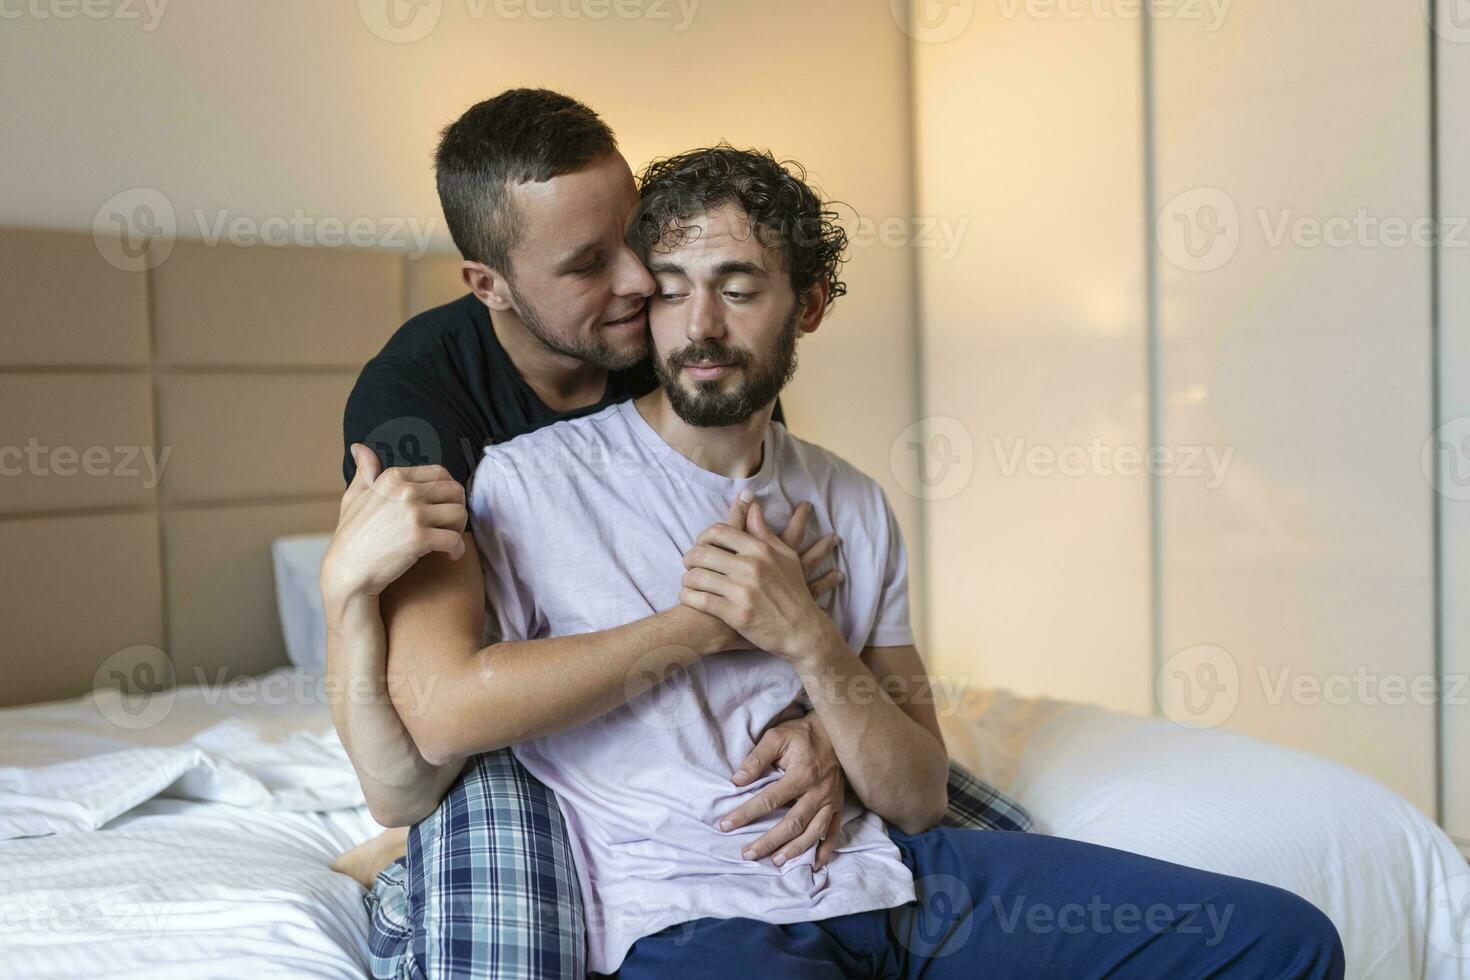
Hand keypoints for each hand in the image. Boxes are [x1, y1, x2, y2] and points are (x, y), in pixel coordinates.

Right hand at [320, 444, 467, 609]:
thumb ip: (364, 471)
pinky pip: (455, 539)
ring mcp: (413, 514)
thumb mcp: (354, 496)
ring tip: (450, 539)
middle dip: (457, 508)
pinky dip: (458, 550)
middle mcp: (405, 491)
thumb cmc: (350, 535)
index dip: (447, 490)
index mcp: (394, 477)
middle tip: (451, 525)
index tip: (442, 507)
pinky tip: (451, 556)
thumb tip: (359, 447)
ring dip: (460, 528)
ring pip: (459, 513)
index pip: (440, 472)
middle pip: (455, 491)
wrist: (346, 570)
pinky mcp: (419, 538)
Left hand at [680, 501, 836, 659]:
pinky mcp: (736, 614)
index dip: (702, 537)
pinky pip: (700, 600)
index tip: (700, 546)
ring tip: (688, 582)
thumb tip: (752, 507)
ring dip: (687, 579)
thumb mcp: (787, 557)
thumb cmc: (794, 593)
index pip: (719, 532)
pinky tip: (688, 598)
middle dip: (689, 558)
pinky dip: (688, 597)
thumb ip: (765, 533)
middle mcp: (751, 567)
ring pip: (697, 576)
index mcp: (761, 550)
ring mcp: (743, 591)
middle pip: (702, 552)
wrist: (803, 631)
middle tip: (688, 565)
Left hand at [716, 712, 844, 870]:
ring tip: (775, 862)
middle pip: (791, 824)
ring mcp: (830, 801)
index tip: (725, 825)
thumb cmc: (801, 734)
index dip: (745, 814)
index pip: (768, 800)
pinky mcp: (839, 806)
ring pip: (813, 833)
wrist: (834, 731)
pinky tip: (813, 864)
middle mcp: (818, 792)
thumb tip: (736, 780)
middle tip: (747, 854)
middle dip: (768, 841)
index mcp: (801, 774)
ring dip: (795, 850)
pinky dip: (825, 850)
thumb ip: (756, 758)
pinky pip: (834, 832)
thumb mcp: (776, 737)